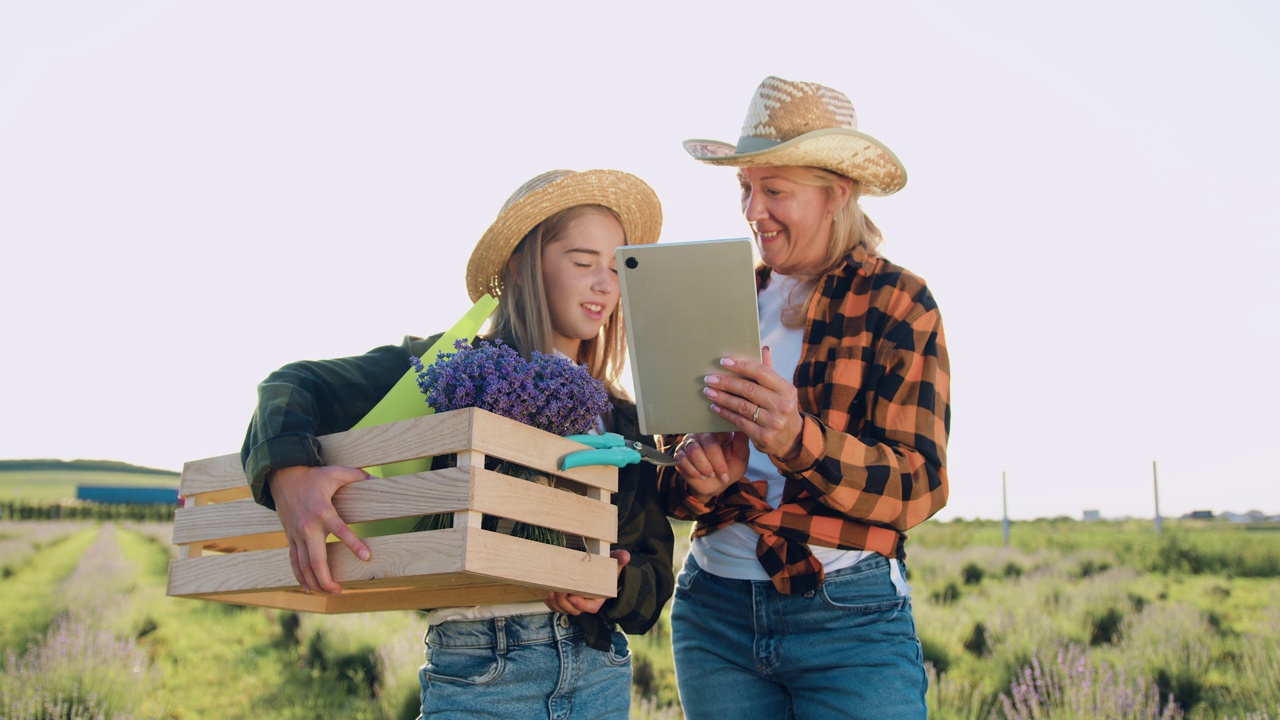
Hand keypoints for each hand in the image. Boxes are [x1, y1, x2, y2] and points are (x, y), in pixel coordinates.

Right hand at [268, 465, 371, 594]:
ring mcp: (297, 534)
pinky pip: (294, 561)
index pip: (340, 530)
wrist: (282, 476)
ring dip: (315, 582)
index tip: (367, 557)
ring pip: (303, 565)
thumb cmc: (313, 476)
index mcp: (323, 511)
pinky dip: (300, 576)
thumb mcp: (336, 472)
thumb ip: (357, 475)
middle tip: (339, 590)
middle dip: (326, 579)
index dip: (354, 544)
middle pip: (316, 560)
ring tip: (329, 592)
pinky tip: (308, 588)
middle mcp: (308, 527)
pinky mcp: (289, 537)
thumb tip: (376, 479)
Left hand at [544, 549, 629, 614]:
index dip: (581, 605)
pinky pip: (558, 607)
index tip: (572, 596)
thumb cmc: (606, 569)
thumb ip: (619, 559)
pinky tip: (548, 595)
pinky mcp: (567, 600)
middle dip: (565, 602)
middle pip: (574, 610)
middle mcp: (587, 603)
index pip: (591, 607)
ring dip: (556, 603)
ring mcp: (576, 603)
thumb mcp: (614, 563)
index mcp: (599, 597)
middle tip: (559, 590)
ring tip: (551, 591)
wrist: (598, 571)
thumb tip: (625, 556)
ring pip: (564, 609)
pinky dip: (552, 604)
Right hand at [672, 431, 747, 500]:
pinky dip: (693, 471)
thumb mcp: (741, 456)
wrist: (716, 485)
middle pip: (708, 442)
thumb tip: (742, 425)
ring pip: (694, 451)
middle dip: (717, 463)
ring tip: (711, 475)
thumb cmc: (730, 468)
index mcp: (718, 431)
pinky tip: (701, 476)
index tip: (728, 454)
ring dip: (704, 467)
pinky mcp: (679, 453)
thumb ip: (741, 441)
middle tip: (722, 475)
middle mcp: (703, 433)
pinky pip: (682, 459)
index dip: (725, 440)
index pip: (720, 428)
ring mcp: (690, 442)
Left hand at [703, 346, 803, 459]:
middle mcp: (782, 406)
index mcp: (787, 389)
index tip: (723, 362)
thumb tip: (763, 348)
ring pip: (742, 406)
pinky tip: (715, 406)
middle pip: (748, 390)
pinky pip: (739, 422)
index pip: (762, 372)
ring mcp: (774, 423)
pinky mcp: (764, 437)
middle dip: (726, 383)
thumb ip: (769, 371)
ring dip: (722, 398)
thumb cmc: (781, 407)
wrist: (792, 438)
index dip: (741, 366)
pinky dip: (725, 413)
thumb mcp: (780, 390)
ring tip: (708, 391)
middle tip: (709, 379)